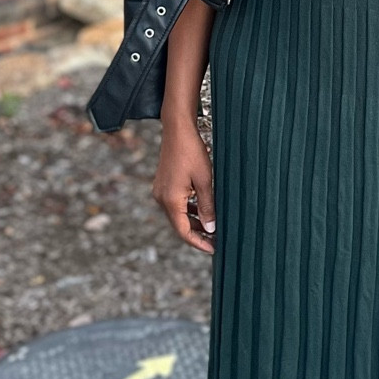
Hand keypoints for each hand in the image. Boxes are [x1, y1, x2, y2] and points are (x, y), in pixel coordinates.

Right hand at [154, 117, 215, 254]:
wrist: (177, 130)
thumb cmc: (192, 152)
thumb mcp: (205, 181)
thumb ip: (207, 206)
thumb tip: (210, 228)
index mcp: (171, 200)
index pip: (184, 232)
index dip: (199, 243)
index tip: (214, 249)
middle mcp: (162, 198)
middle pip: (179, 225)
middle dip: (198, 234)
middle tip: (217, 239)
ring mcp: (161, 191)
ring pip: (178, 215)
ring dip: (194, 222)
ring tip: (213, 226)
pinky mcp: (163, 185)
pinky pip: (176, 204)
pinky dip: (189, 210)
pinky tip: (202, 209)